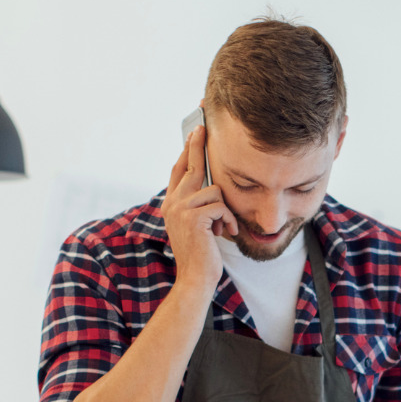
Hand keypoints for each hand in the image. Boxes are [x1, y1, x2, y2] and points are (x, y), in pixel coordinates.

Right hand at [161, 124, 237, 295]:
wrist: (196, 278)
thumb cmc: (202, 254)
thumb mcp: (197, 225)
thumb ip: (198, 205)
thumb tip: (212, 185)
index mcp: (171, 203)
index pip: (179, 168)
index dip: (187, 148)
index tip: (196, 130)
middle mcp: (172, 202)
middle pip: (190, 164)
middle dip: (199, 144)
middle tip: (204, 123)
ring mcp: (180, 209)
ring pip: (214, 189)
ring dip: (225, 210)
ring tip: (222, 228)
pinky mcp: (193, 217)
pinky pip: (221, 205)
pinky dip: (229, 221)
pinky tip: (226, 233)